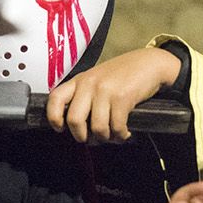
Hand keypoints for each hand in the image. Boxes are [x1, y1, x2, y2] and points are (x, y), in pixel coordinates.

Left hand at [45, 47, 180, 142]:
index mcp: (80, 80)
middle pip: (74, 120)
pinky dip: (121, 135)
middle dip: (82, 137)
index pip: (55, 99)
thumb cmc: (123, 74)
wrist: (149, 63)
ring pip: (97, 128)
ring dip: (106, 138)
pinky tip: (125, 132)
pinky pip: (116, 127)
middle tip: (91, 139)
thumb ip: (85, 96)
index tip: (61, 129)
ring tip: (113, 135)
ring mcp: (105, 90)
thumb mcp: (98, 80)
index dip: (53, 118)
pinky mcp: (122, 97)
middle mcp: (89, 84)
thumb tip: (79, 127)